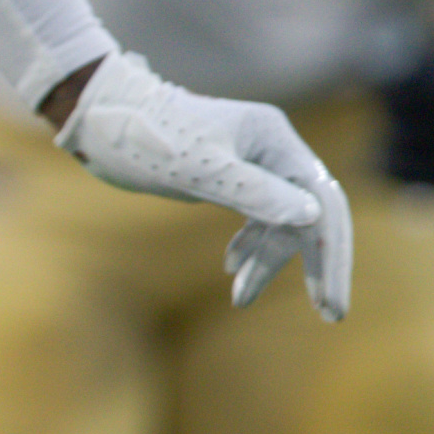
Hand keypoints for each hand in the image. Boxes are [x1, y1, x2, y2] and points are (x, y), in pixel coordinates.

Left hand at [54, 51, 354, 318]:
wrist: (101, 118)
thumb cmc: (147, 138)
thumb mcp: (199, 171)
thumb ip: (255, 193)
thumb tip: (314, 216)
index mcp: (275, 139)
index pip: (324, 203)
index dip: (332, 256)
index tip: (331, 305)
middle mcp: (272, 148)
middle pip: (312, 214)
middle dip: (316, 264)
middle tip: (329, 314)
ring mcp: (252, 162)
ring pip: (279, 220)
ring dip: (268, 262)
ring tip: (241, 299)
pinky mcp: (229, 175)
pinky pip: (256, 216)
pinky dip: (249, 246)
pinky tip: (233, 271)